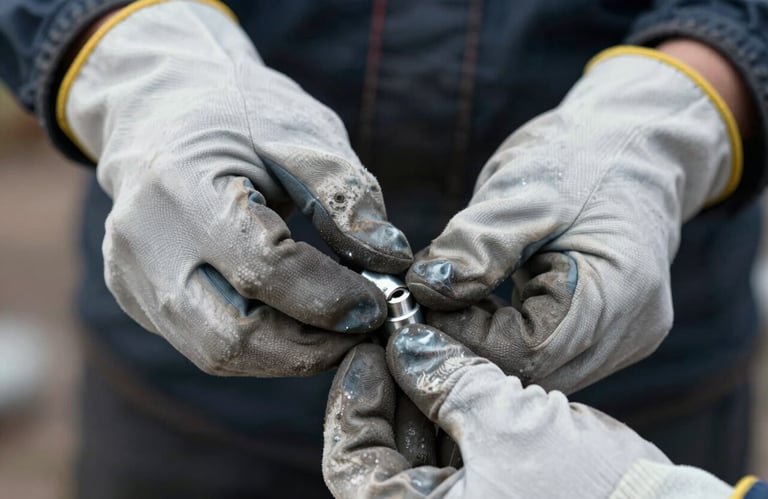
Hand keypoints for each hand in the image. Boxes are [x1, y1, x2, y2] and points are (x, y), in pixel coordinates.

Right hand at [56, 1, 411, 375]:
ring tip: (334, 330)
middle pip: (232, 336)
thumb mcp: (299, 133)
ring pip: (217, 353)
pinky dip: (261, 345)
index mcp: (181, 186)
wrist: (160, 111)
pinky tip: (295, 320)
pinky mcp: (136, 297)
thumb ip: (345, 196)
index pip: (263, 269)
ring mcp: (132, 277)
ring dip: (288, 354)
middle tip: (361, 331)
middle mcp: (143, 243)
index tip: (377, 303)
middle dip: (311, 347)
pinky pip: (205, 343)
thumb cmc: (238, 114)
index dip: (330, 298)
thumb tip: (389, 261)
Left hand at [323, 324, 687, 498]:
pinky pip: (456, 436)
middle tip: (398, 331)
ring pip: (420, 437)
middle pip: (385, 446)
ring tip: (426, 335)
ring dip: (423, 386)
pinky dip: (453, 398)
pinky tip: (457, 358)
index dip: (351, 404)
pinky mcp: (496, 480)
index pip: (352, 466)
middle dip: (391, 386)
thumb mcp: (508, 426)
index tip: (366, 351)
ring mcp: (470, 498)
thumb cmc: (592, 490)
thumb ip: (445, 380)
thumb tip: (405, 344)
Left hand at [406, 46, 741, 391]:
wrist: (633, 145)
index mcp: (620, 292)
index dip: (465, 338)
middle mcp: (626, 331)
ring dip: (479, 341)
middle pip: (530, 370)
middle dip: (465, 344)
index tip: (418, 306)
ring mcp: (616, 337)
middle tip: (420, 306)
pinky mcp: (597, 334)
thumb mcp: (525, 190)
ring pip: (531, 368)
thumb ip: (476, 245)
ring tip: (446, 297)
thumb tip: (424, 291)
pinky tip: (473, 303)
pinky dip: (498, 335)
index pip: (530, 351)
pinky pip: (539, 353)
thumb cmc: (584, 157)